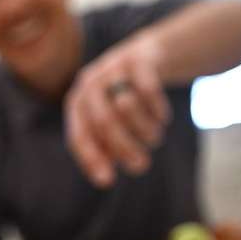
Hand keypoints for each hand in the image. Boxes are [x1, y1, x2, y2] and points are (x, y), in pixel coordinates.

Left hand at [64, 31, 171, 187]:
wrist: (146, 57)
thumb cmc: (124, 100)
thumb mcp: (110, 124)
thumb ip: (105, 148)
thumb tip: (104, 179)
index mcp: (77, 104)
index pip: (78, 136)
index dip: (91, 159)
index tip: (107, 181)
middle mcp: (89, 85)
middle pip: (104, 123)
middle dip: (124, 148)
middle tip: (142, 166)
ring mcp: (112, 68)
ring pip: (127, 106)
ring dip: (145, 130)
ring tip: (155, 137)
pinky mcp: (138, 59)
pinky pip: (149, 90)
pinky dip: (158, 110)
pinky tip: (163, 118)